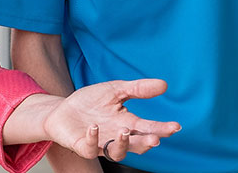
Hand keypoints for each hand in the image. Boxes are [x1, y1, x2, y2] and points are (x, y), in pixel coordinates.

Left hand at [42, 79, 179, 161]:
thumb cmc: (90, 102)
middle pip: (136, 145)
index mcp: (127, 123)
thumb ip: (138, 89)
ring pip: (117, 153)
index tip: (175, 127)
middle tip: (155, 139)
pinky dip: (93, 139)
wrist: (62, 109)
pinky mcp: (83, 146)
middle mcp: (116, 136)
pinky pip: (90, 149)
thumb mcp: (115, 90)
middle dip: (146, 143)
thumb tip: (164, 84)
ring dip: (123, 145)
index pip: (148, 128)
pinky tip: (94, 127)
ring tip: (124, 131)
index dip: (162, 129)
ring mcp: (100, 143)